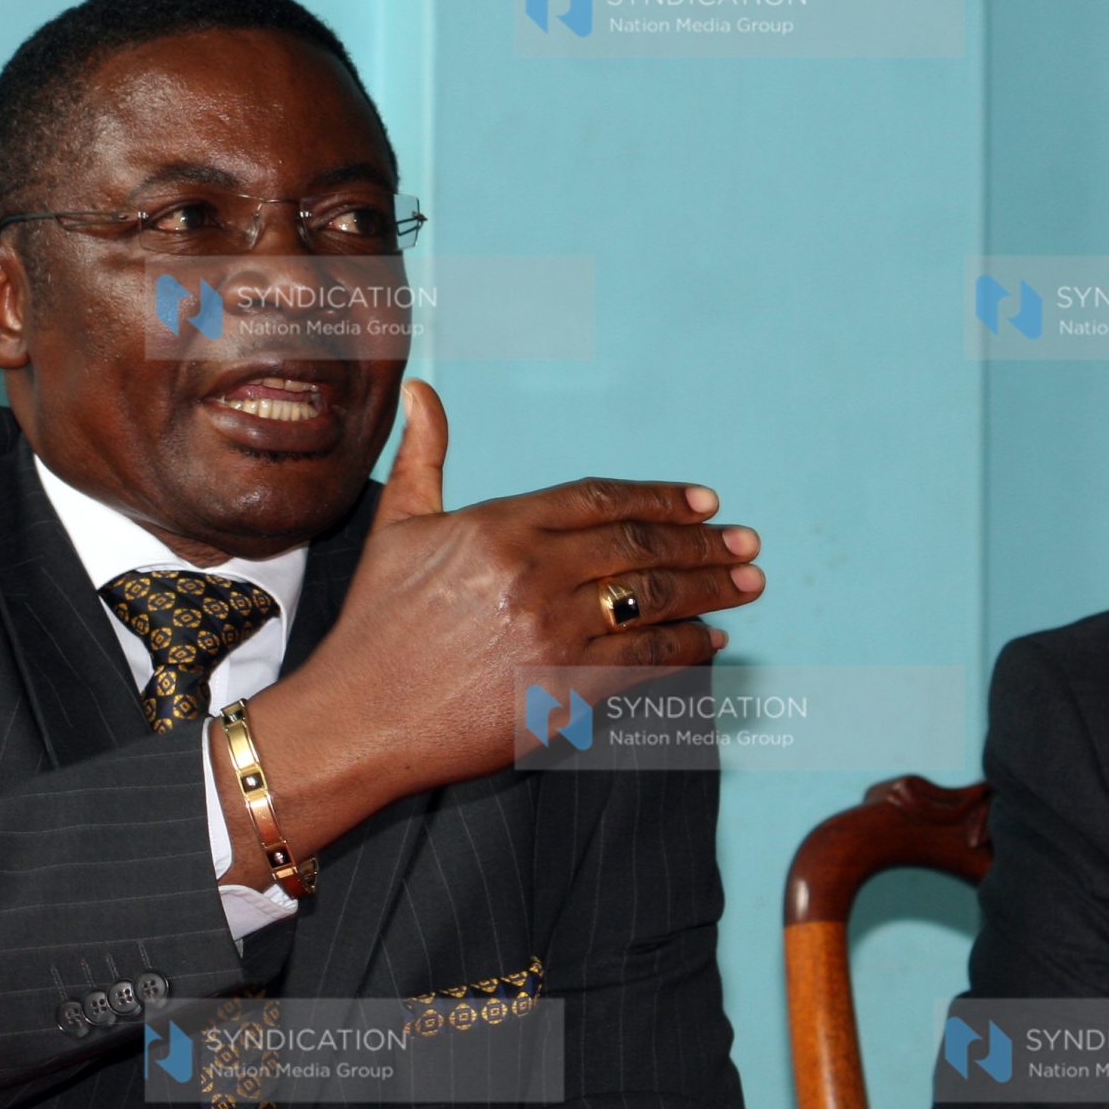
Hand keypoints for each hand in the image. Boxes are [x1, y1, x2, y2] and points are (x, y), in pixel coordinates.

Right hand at [232, 379, 763, 868]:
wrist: (358, 718)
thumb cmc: (375, 624)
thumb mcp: (396, 527)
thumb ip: (426, 457)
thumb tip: (424, 390)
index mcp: (499, 525)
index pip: (602, 500)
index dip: (661, 499)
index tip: (704, 502)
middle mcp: (532, 572)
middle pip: (640, 547)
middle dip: (704, 543)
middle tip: (747, 542)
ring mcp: (551, 632)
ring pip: (654, 600)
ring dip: (711, 589)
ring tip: (750, 583)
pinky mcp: (562, 689)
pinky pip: (644, 661)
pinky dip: (687, 648)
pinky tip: (711, 640)